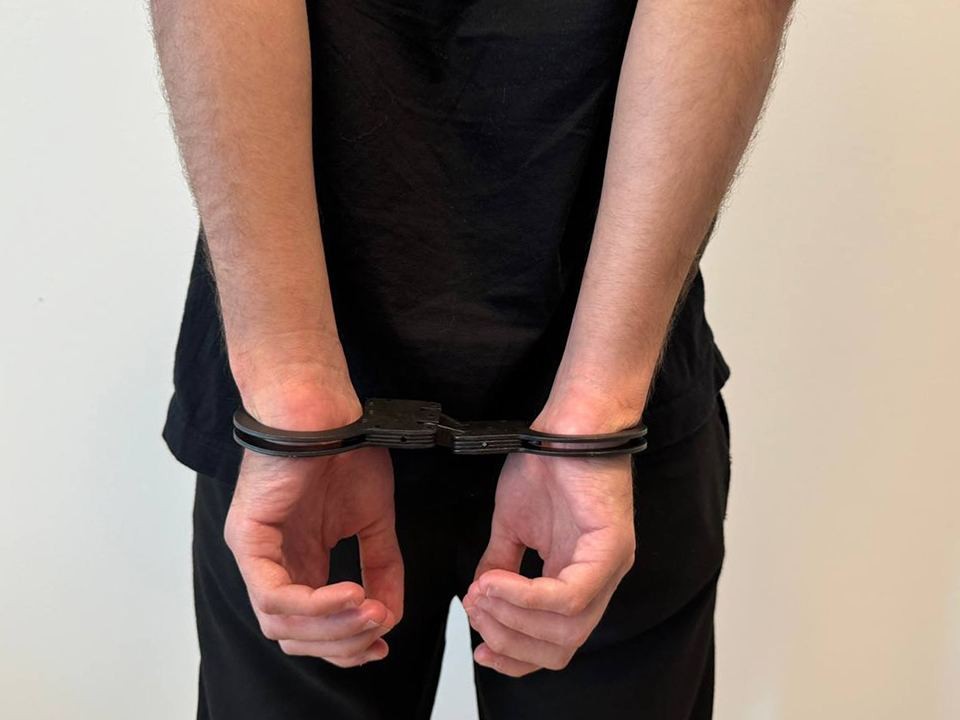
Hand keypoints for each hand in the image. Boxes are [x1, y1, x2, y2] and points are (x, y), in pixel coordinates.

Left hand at [223, 389, 403, 667]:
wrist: (324, 408)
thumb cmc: (343, 450)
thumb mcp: (374, 521)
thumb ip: (382, 567)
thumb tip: (390, 614)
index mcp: (299, 562)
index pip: (312, 627)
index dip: (346, 644)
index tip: (382, 642)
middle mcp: (273, 565)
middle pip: (294, 636)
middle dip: (341, 644)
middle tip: (378, 630)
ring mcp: (256, 554)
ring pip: (280, 625)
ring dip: (331, 629)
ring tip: (370, 611)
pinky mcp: (248, 538)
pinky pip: (274, 594)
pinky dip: (315, 604)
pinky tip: (351, 594)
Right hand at [463, 427, 635, 675]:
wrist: (566, 424)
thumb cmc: (546, 465)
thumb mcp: (512, 526)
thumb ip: (500, 564)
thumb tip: (479, 598)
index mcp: (577, 580)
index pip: (555, 644)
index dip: (515, 656)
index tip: (479, 650)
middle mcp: (598, 582)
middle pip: (561, 648)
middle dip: (508, 639)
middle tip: (475, 610)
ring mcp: (609, 568)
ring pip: (567, 630)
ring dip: (513, 618)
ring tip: (481, 591)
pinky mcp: (612, 549)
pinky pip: (572, 596)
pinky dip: (528, 597)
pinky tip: (497, 580)